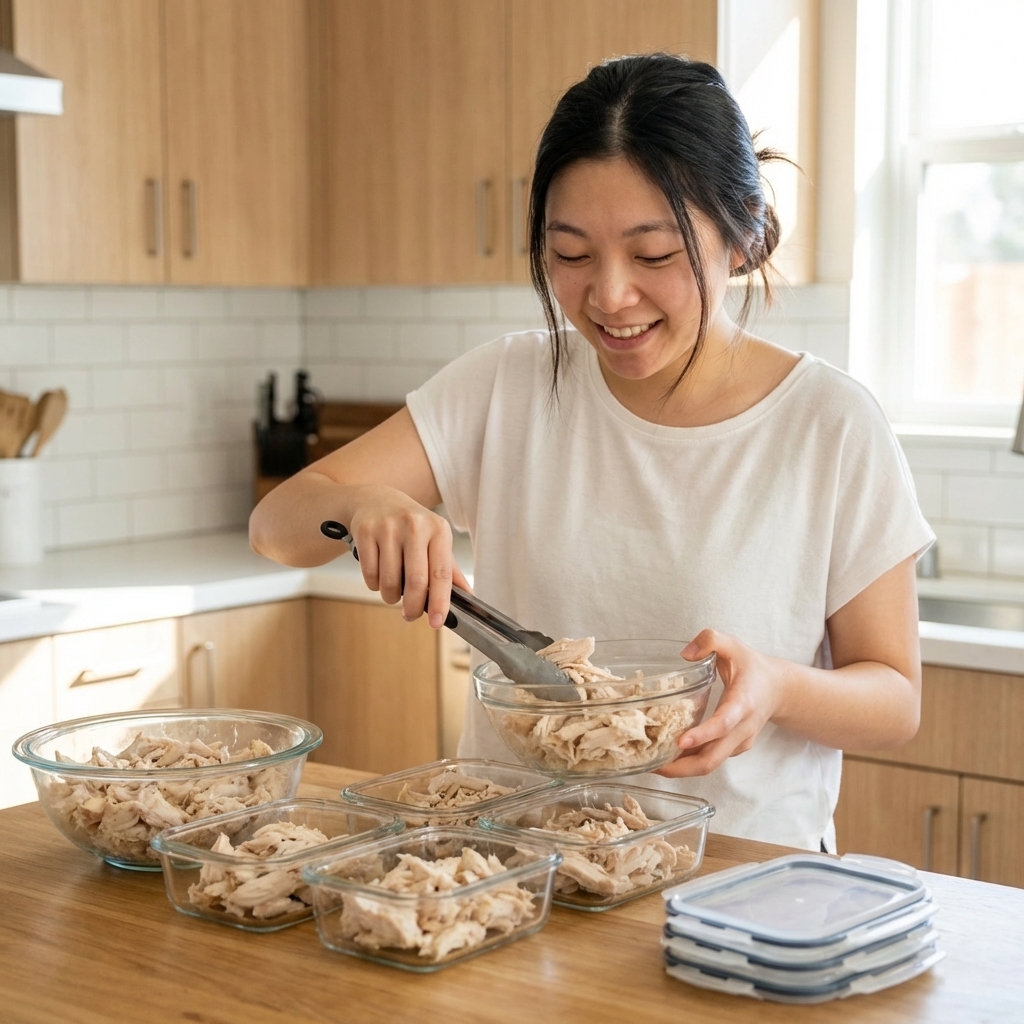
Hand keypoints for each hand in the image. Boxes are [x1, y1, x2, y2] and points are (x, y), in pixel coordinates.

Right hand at [347, 486, 470, 627]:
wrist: (376, 500)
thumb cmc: (410, 525)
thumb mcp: (435, 539)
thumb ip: (450, 569)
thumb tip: (468, 597)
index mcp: (438, 530)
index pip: (442, 573)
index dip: (439, 602)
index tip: (437, 622)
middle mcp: (415, 526)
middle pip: (415, 581)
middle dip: (412, 607)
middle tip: (410, 615)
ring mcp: (388, 527)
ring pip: (389, 581)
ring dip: (391, 596)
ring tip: (393, 591)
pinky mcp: (365, 531)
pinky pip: (370, 574)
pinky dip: (374, 584)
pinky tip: (379, 575)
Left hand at [656, 628, 786, 778]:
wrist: (778, 689)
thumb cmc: (753, 667)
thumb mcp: (734, 645)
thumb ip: (711, 640)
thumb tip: (686, 654)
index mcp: (743, 702)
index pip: (724, 723)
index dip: (703, 735)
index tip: (681, 742)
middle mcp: (742, 728)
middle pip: (713, 758)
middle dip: (682, 767)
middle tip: (652, 765)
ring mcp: (739, 742)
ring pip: (711, 764)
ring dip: (682, 769)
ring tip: (652, 763)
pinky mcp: (734, 748)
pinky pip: (711, 760)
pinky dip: (690, 763)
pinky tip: (669, 756)